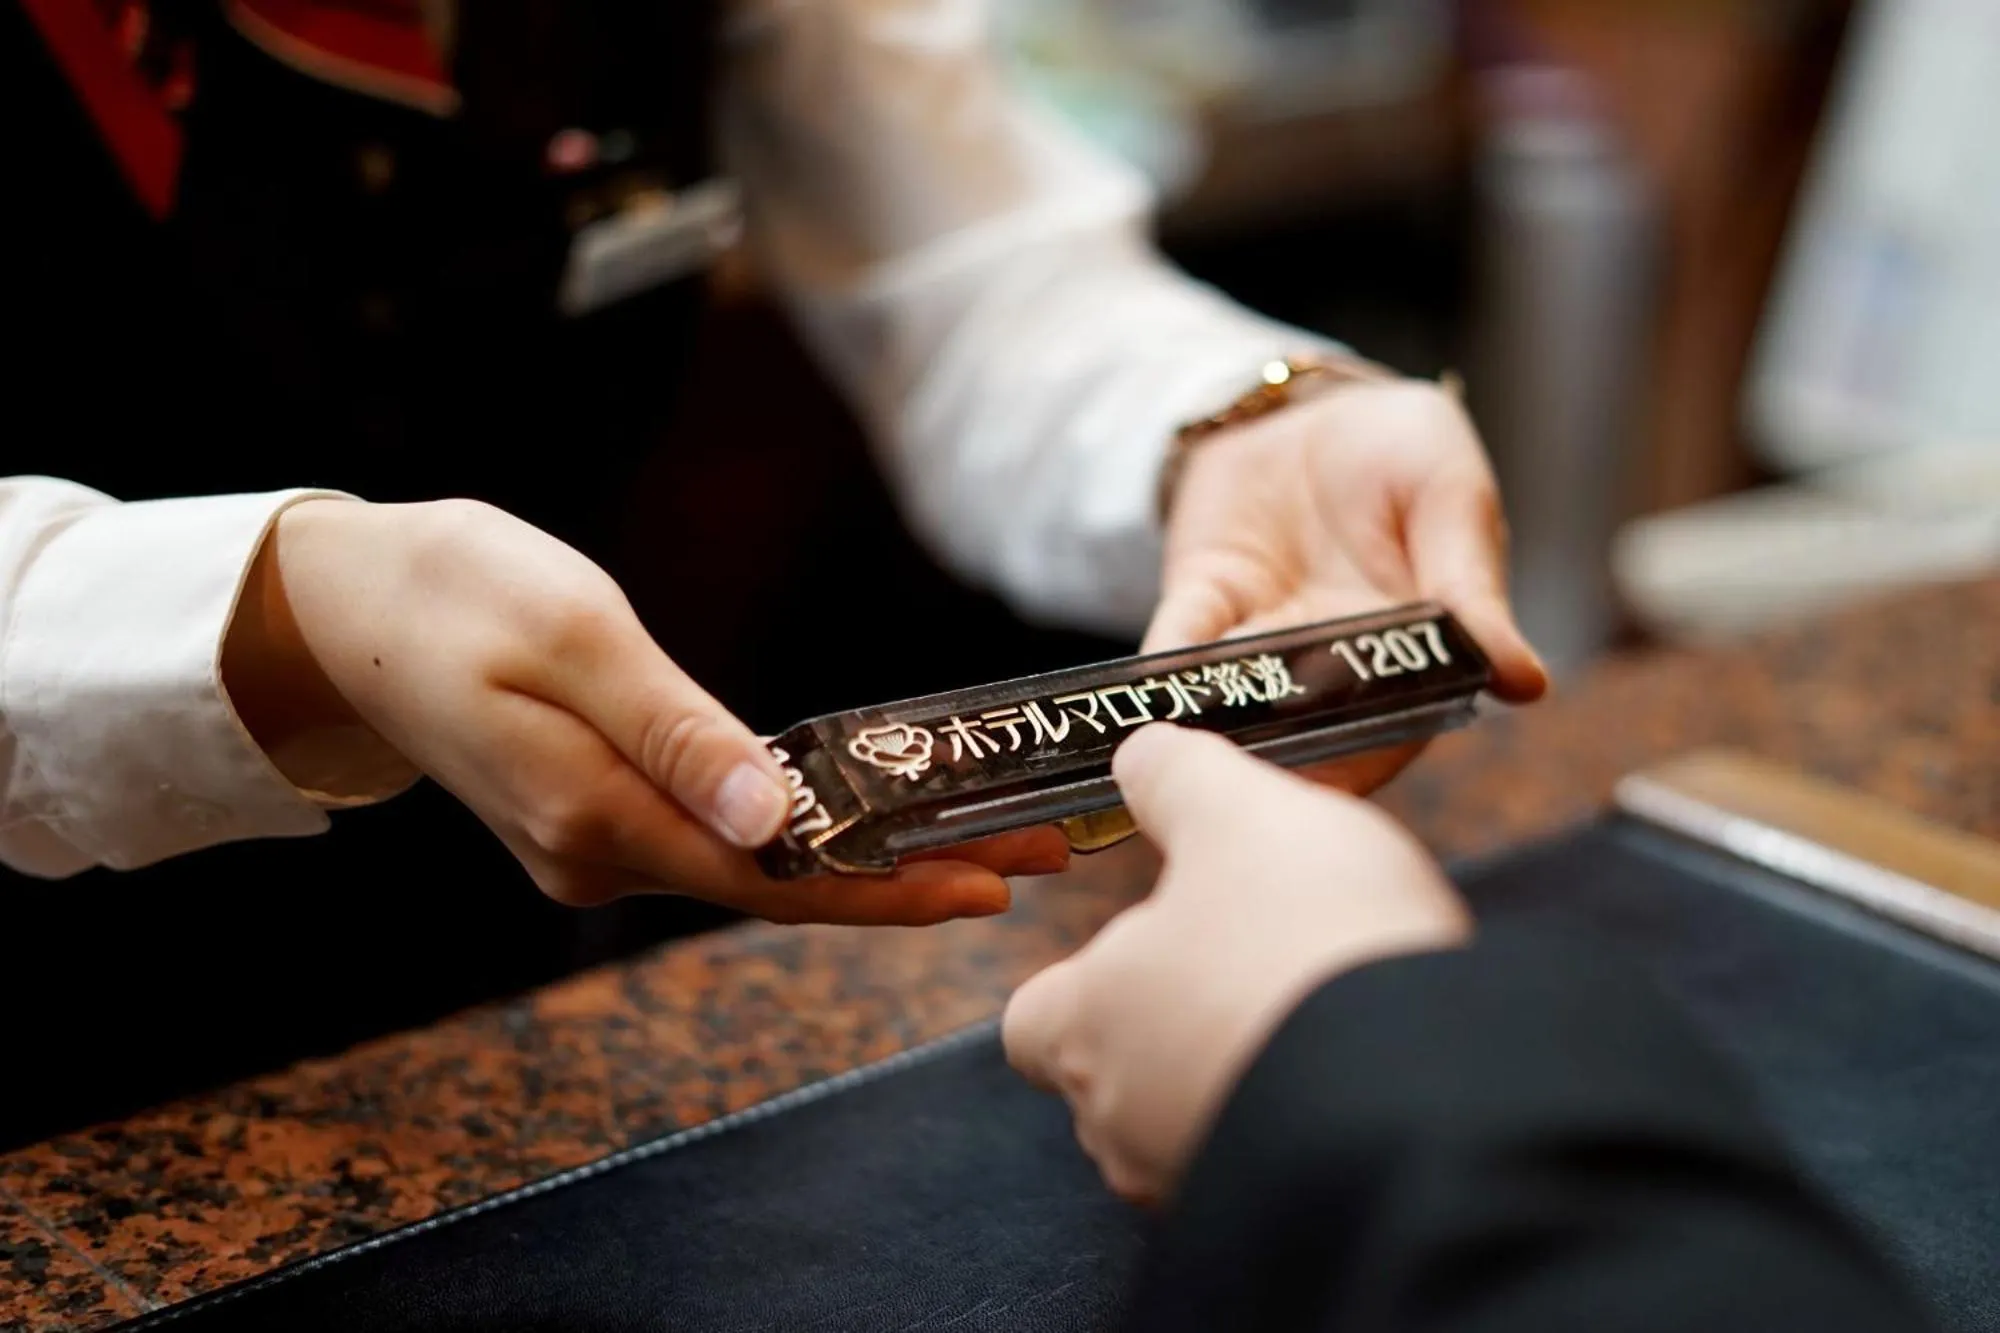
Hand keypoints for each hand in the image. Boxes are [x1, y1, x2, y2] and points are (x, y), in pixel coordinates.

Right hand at [223, 498, 1065, 922]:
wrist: (341, 609)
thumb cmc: (453, 596)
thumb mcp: (573, 640)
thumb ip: (676, 733)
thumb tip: (775, 819)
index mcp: (597, 819)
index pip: (776, 878)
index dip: (888, 887)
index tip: (992, 883)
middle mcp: (599, 857)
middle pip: (782, 885)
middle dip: (906, 878)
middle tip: (1030, 856)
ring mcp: (592, 844)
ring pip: (755, 867)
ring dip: (862, 857)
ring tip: (975, 832)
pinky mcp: (591, 816)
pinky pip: (715, 839)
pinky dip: (800, 832)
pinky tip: (858, 815)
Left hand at [1003, 724, 1467, 1205]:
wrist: (1432, 1094)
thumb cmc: (1308, 947)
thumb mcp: (1242, 816)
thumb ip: (1178, 777)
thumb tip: (1139, 756)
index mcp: (1083, 1022)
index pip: (1030, 1020)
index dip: (1081, 977)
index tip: (1144, 939)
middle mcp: (1119, 1122)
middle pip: (1113, 1071)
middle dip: (1173, 1018)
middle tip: (1250, 957)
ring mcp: (1194, 1181)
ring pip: (1190, 1120)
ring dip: (1239, 1065)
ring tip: (1314, 1006)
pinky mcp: (1280, 1216)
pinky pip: (1268, 1157)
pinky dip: (1299, 1111)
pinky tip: (1357, 1061)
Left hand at [1149, 376, 1548, 792]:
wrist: (1310, 403)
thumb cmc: (1403, 448)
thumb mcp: (1452, 498)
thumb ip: (1471, 586)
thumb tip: (1525, 681)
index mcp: (1416, 653)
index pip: (1397, 724)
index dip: (1369, 757)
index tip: (1342, 782)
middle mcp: (1334, 665)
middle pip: (1308, 733)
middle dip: (1278, 762)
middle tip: (1250, 794)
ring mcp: (1264, 639)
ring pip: (1238, 703)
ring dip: (1212, 731)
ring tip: (1191, 760)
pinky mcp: (1204, 603)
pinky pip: (1180, 647)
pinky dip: (1163, 674)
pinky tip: (1148, 698)